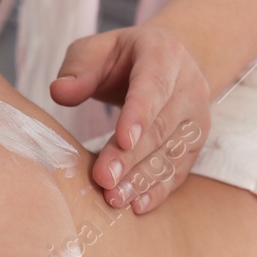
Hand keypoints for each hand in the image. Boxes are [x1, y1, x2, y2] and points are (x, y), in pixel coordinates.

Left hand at [49, 25, 211, 213]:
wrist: (167, 64)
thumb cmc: (122, 58)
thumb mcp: (96, 50)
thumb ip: (78, 69)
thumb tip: (60, 92)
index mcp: (164, 54)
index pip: (153, 85)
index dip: (140, 114)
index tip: (122, 140)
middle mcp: (188, 86)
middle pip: (161, 126)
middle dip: (132, 156)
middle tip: (105, 180)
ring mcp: (196, 117)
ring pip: (171, 152)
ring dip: (143, 179)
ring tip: (115, 198)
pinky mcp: (194, 143)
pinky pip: (179, 169)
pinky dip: (159, 189)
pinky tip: (138, 205)